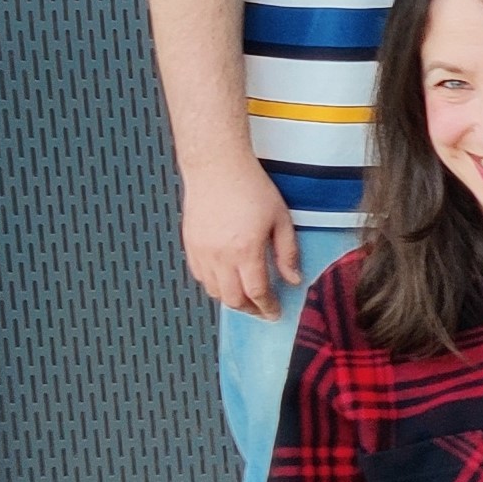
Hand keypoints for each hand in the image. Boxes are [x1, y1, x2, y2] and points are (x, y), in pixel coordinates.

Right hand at [180, 155, 299, 317]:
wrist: (217, 168)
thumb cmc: (251, 188)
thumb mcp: (280, 219)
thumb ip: (287, 253)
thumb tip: (293, 279)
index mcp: (245, 251)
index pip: (257, 293)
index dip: (267, 307)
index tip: (275, 313)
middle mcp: (220, 256)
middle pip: (233, 299)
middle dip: (250, 310)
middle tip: (262, 310)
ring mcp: (201, 252)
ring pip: (214, 291)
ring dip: (231, 299)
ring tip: (247, 297)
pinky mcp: (189, 246)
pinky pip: (200, 276)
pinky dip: (214, 285)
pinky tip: (226, 280)